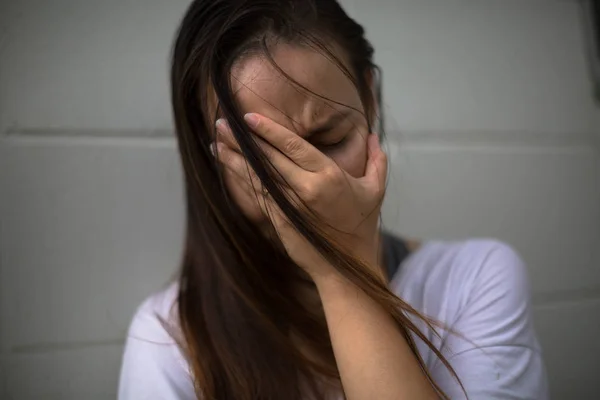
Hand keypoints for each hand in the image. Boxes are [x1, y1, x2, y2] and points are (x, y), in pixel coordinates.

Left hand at [214, 113, 387, 279]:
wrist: (346, 266)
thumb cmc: (362, 226)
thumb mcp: (375, 191)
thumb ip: (376, 161)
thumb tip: (373, 136)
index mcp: (329, 175)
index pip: (293, 145)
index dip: (269, 130)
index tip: (249, 117)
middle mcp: (306, 188)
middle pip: (268, 158)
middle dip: (243, 139)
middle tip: (222, 123)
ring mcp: (289, 206)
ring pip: (256, 176)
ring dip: (234, 158)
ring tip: (216, 142)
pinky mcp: (279, 220)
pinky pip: (256, 195)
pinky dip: (240, 180)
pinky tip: (228, 168)